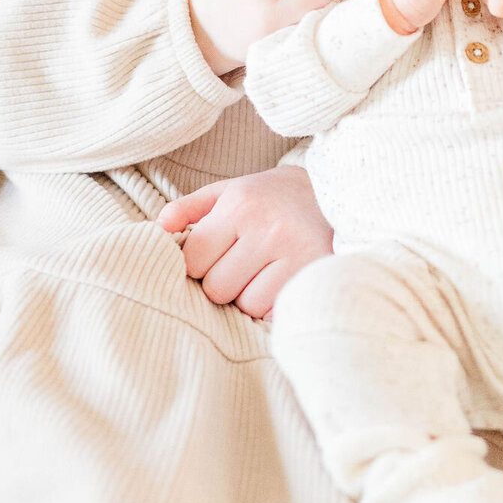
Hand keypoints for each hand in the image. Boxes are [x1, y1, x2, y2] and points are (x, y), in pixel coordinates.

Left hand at [158, 165, 332, 318]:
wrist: (343, 193)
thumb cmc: (276, 197)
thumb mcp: (233, 190)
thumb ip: (192, 207)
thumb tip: (160, 227)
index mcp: (241, 204)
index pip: (192, 261)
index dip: (201, 264)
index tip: (219, 253)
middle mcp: (267, 227)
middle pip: (215, 288)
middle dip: (224, 281)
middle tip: (246, 262)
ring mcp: (295, 253)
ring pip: (244, 305)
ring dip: (250, 295)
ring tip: (268, 270)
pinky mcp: (315, 276)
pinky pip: (274, 311)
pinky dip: (273, 304)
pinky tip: (284, 280)